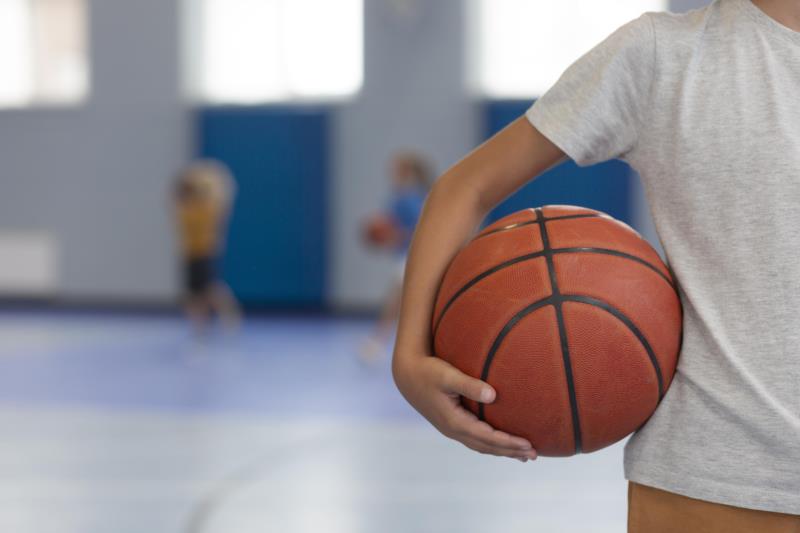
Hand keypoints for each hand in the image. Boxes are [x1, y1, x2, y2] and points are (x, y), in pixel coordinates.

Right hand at [393, 352, 537, 460]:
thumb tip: (494, 395)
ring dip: (502, 451)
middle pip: (487, 447)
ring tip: (523, 455)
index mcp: (455, 422)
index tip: (528, 444)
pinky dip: (491, 444)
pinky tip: (499, 441)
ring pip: (481, 446)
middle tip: (534, 454)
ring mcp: (451, 429)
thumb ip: (469, 384)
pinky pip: (475, 439)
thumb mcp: (447, 375)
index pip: (488, 438)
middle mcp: (453, 430)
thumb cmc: (428, 371)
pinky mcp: (451, 423)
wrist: (406, 375)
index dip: (509, 443)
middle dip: (510, 451)